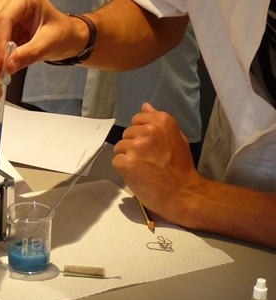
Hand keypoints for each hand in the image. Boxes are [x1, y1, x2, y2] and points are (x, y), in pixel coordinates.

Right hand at [0, 0, 88, 73]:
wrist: (65, 35)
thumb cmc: (62, 35)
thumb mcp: (48, 45)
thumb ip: (28, 54)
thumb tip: (8, 66)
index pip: (4, 19)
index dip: (0, 42)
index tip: (2, 64)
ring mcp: (1, 4)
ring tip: (0, 67)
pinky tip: (1, 61)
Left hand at [112, 103, 201, 222]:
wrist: (183, 193)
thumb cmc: (181, 167)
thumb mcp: (177, 138)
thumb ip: (158, 121)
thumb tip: (145, 105)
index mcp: (161, 121)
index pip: (137, 119)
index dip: (141, 133)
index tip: (150, 145)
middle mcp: (147, 130)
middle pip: (127, 134)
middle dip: (134, 146)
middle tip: (148, 159)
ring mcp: (135, 146)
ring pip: (120, 147)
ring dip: (128, 157)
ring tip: (143, 168)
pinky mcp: (126, 162)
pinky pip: (116, 161)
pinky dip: (123, 169)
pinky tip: (137, 175)